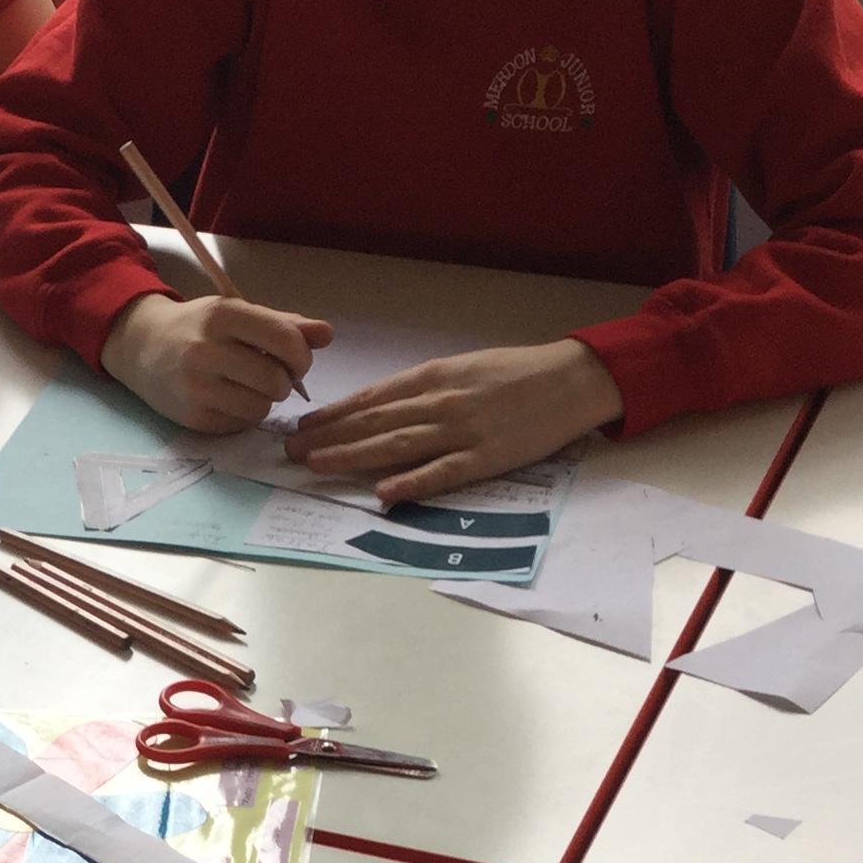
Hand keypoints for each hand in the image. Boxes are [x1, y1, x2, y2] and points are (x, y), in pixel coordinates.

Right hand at [101, 293, 332, 433]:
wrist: (141, 347)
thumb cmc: (198, 328)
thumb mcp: (237, 314)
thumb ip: (284, 324)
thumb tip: (327, 335)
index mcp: (224, 316)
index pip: (284, 339)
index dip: (302, 355)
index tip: (297, 360)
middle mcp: (207, 350)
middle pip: (276, 381)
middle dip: (284, 382)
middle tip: (272, 376)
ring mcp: (197, 387)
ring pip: (262, 407)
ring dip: (264, 400)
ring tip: (247, 386)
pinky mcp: (193, 417)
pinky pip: (241, 424)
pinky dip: (243, 414)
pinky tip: (227, 398)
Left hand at [285, 338, 623, 503]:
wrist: (571, 379)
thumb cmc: (517, 374)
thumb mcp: (463, 369)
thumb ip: (425, 388)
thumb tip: (384, 408)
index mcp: (433, 377)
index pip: (371, 398)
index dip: (333, 414)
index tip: (302, 426)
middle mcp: (439, 402)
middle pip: (373, 422)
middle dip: (328, 437)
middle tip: (292, 452)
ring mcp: (462, 431)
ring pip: (396, 445)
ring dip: (352, 457)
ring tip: (318, 466)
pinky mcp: (486, 457)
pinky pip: (442, 473)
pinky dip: (412, 482)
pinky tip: (384, 492)